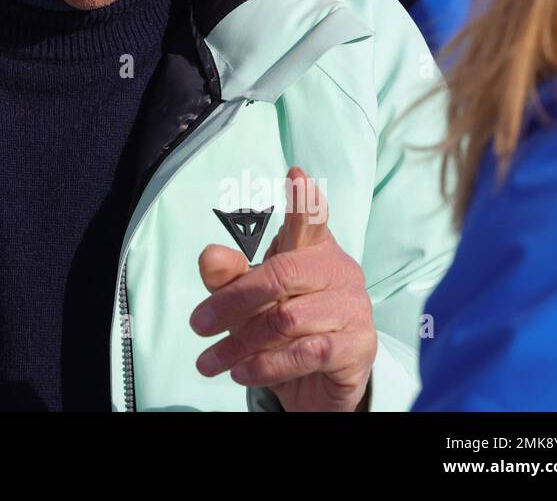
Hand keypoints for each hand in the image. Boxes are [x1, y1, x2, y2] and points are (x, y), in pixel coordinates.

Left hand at [190, 167, 375, 410]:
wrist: (319, 381)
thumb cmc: (283, 323)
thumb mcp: (248, 299)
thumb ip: (228, 276)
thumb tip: (209, 255)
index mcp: (312, 248)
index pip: (310, 220)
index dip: (304, 201)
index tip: (296, 176)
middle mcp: (338, 271)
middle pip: (280, 275)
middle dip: (232, 302)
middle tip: (197, 324)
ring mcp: (353, 307)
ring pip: (288, 319)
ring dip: (241, 343)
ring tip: (210, 361)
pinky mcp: (359, 346)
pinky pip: (307, 352)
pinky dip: (267, 365)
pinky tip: (242, 372)